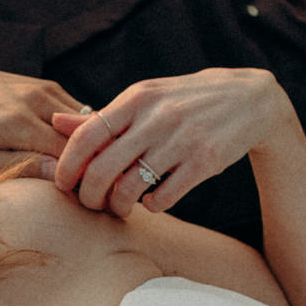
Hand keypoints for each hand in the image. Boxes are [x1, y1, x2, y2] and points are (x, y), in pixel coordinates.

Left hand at [0, 47, 83, 179]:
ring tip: (78, 168)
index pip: (69, 154)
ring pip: (87, 122)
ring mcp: (46, 89)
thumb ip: (19, 167)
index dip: (78, 177)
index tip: (76, 195)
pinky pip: (78, 110)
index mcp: (18, 123)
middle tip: (84, 185)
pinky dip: (79, 130)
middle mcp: (37, 101)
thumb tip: (58, 176)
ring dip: (87, 145)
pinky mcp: (49, 86)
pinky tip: (68, 148)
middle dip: (88, 162)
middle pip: (84, 137)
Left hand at [45, 67, 298, 217]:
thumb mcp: (145, 99)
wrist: (250, 99)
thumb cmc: (184, 101)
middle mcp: (157, 117)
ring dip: (118, 205)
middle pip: (103, 168)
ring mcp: (182, 139)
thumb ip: (103, 116)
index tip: (62, 184)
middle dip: (89, 194)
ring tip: (120, 207)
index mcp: (137, 98)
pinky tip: (151, 201)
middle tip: (90, 203)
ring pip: (131, 187)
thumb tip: (56, 121)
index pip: (87, 135)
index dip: (68, 165)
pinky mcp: (205, 161)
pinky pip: (163, 197)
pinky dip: (151, 206)